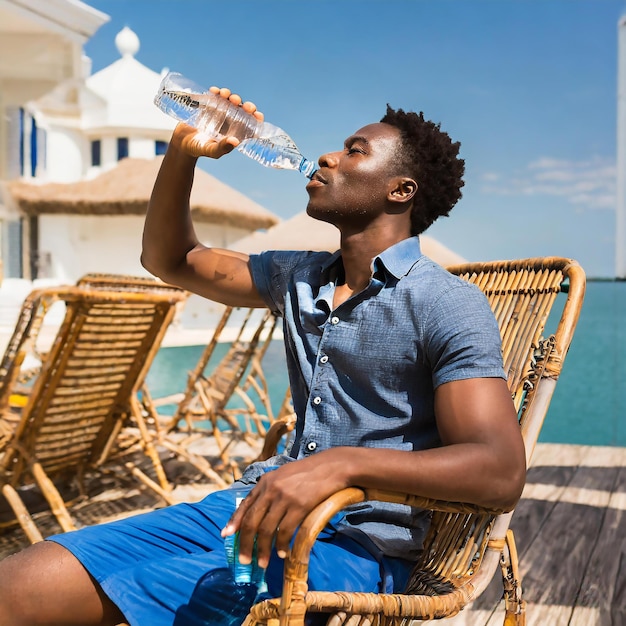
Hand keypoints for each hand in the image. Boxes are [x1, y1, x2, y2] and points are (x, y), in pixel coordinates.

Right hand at [173, 87, 263, 158]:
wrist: (181, 142)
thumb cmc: (198, 149)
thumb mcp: (211, 151)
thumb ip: (222, 148)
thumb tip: (235, 141)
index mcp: (235, 133)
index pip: (251, 126)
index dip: (256, 119)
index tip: (257, 115)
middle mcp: (230, 123)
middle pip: (243, 111)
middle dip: (244, 105)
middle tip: (239, 102)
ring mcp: (220, 114)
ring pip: (231, 102)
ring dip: (231, 96)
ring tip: (226, 95)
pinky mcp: (209, 107)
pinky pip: (216, 97)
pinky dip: (216, 92)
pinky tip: (215, 91)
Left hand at [221, 450, 349, 568]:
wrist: (331, 467)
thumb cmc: (308, 472)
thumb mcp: (283, 475)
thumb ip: (270, 490)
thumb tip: (259, 511)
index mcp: (265, 482)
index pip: (245, 505)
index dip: (234, 522)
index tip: (226, 536)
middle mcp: (271, 489)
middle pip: (251, 521)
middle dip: (245, 543)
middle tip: (245, 560)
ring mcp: (284, 498)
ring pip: (266, 530)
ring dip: (262, 550)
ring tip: (262, 562)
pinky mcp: (299, 506)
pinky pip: (285, 531)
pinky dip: (281, 545)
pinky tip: (282, 552)